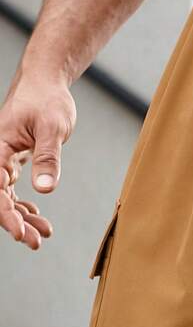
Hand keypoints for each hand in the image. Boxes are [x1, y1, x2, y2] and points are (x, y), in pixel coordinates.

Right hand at [0, 72, 76, 247]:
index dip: (6, 214)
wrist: (46, 84)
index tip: (21, 232)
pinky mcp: (13, 162)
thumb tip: (44, 188)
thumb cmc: (47, 100)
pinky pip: (13, 190)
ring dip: (22, 217)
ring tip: (42, 235)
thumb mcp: (53, 127)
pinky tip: (37, 218)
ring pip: (6, 198)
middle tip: (34, 242)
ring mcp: (3, 161)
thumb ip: (48, 158)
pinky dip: (25, 206)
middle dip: (14, 223)